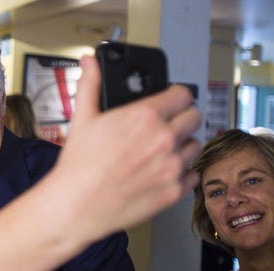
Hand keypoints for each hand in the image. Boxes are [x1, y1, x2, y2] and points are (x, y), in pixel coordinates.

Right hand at [49, 55, 201, 245]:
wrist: (77, 205)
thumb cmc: (79, 166)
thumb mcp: (83, 118)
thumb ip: (91, 85)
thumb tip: (90, 62)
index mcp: (145, 116)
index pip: (183, 94)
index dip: (176, 96)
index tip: (171, 101)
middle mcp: (164, 139)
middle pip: (194, 117)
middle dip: (182, 119)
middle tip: (167, 127)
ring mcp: (172, 166)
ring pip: (196, 146)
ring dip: (184, 146)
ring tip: (163, 152)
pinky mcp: (174, 191)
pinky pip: (193, 176)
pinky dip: (183, 175)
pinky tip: (163, 173)